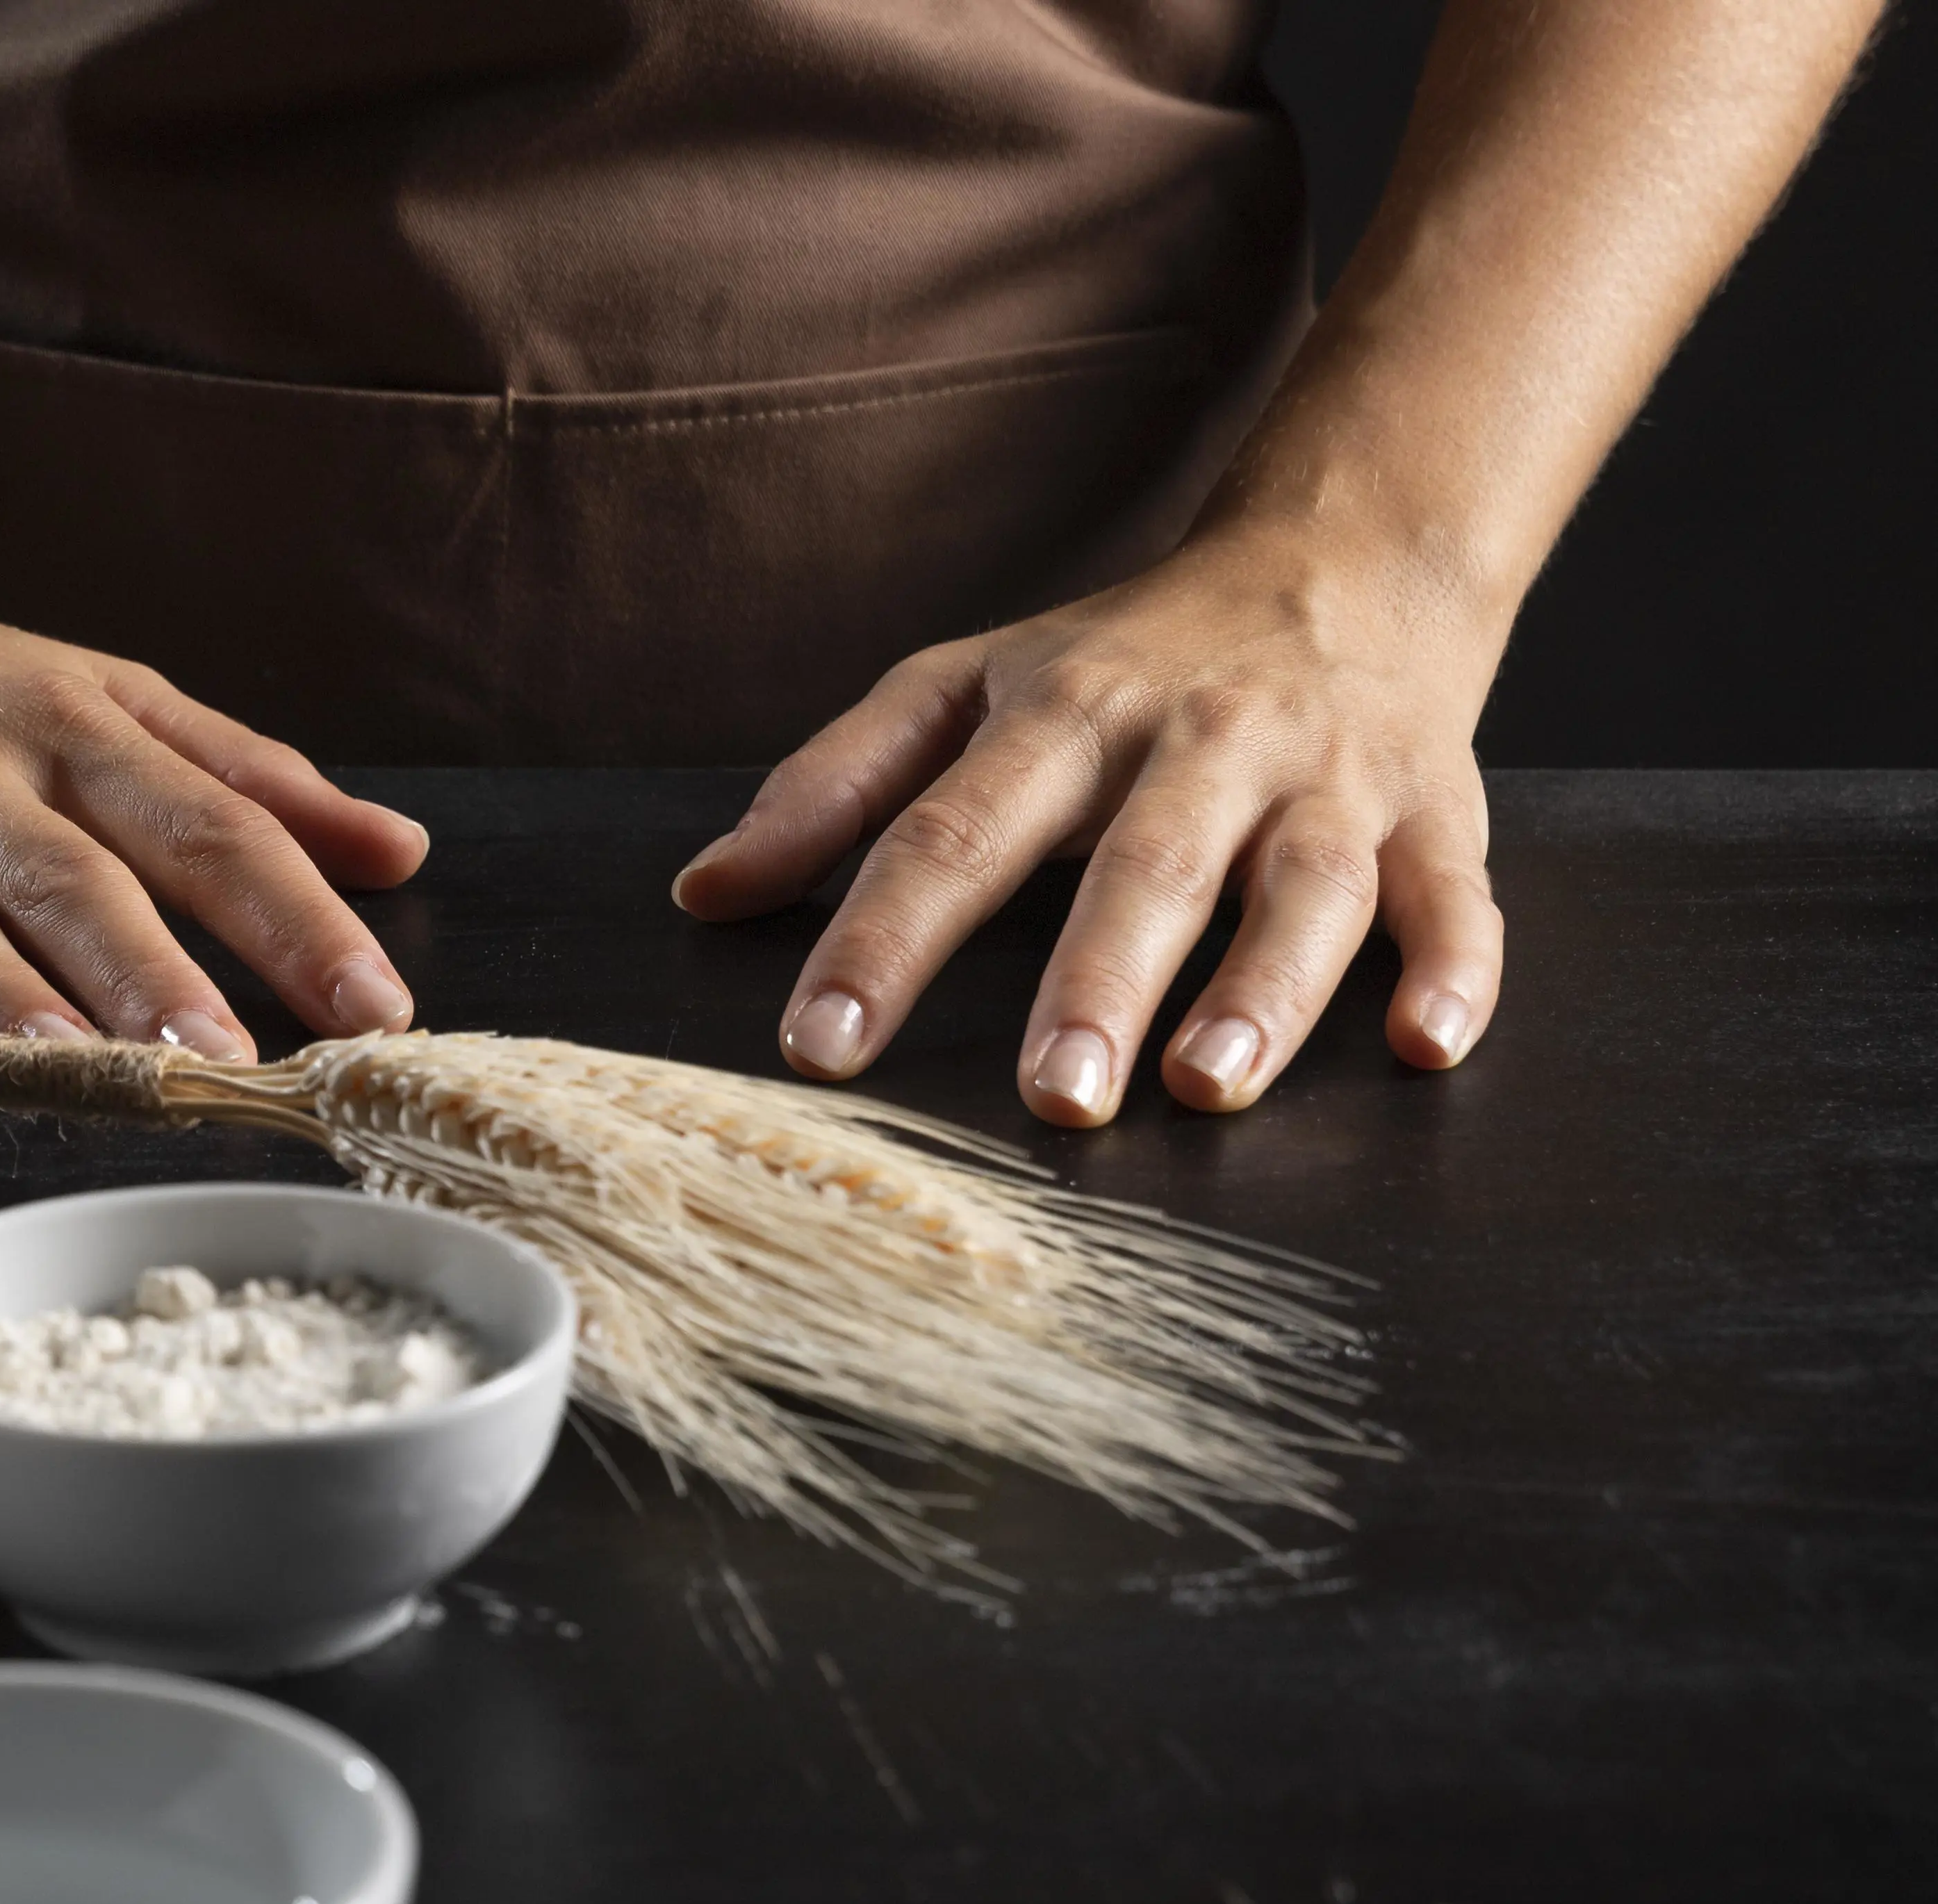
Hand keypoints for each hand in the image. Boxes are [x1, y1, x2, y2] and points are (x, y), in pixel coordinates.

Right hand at [0, 553, 428, 1053]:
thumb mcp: (103, 698)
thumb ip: (243, 779)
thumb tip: (398, 852)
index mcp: (70, 724)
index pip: (203, 824)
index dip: (291, 913)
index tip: (372, 1004)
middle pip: (64, 872)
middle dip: (145, 966)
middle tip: (221, 1058)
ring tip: (64, 1062)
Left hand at [673, 523, 1508, 1124]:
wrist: (1343, 553)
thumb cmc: (1124, 656)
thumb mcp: (960, 687)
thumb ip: (835, 788)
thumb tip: (705, 892)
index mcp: (1064, 714)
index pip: (951, 830)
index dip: (882, 937)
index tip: (821, 1041)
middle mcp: (1199, 741)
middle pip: (1144, 864)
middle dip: (1097, 981)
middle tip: (1056, 1092)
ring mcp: (1326, 778)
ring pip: (1304, 885)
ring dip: (1264, 988)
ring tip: (1207, 1084)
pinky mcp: (1435, 810)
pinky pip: (1455, 894)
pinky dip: (1452, 969)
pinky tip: (1422, 1042)